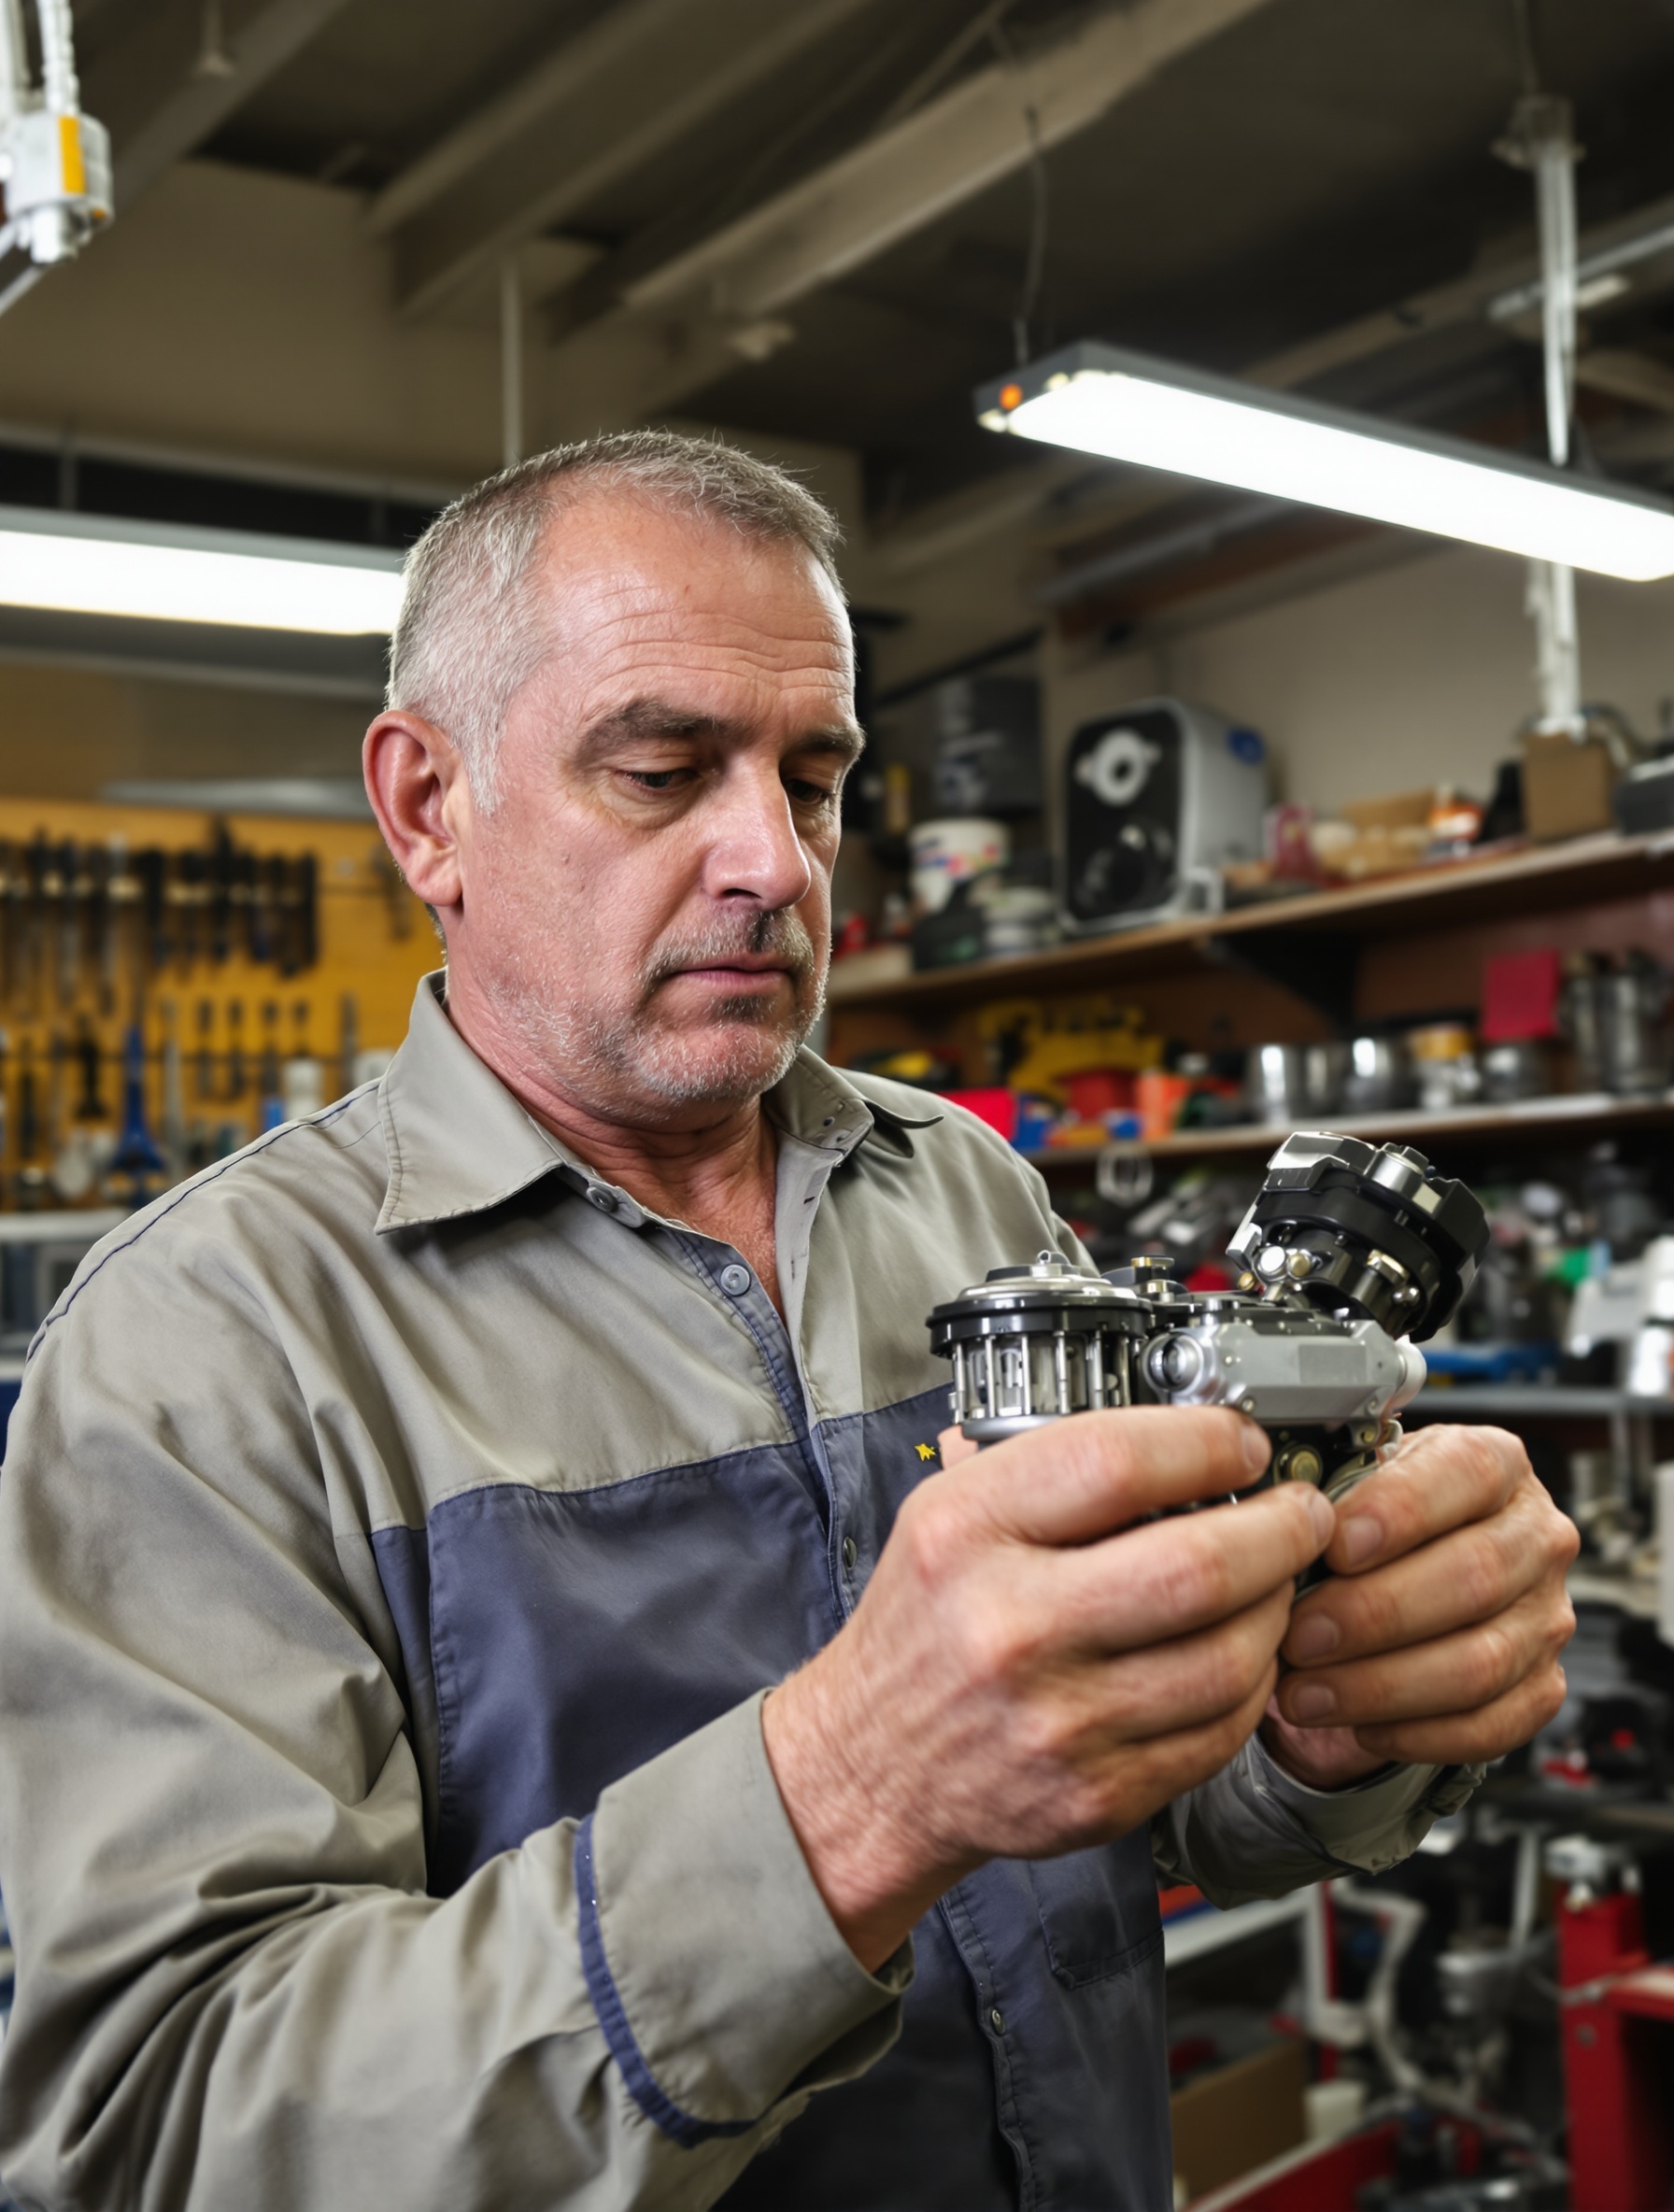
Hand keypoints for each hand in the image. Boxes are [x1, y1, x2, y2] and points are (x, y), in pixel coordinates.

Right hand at [763, 1409, 1332, 1968]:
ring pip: (1229, 1656)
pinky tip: (1243, 1651)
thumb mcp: (946, 1511)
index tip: (1243, 1441)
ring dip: (1279, 1607)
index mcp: (966, 1533)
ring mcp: (1059, 1720)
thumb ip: (1048, 1466)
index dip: (1207, 1442)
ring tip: (1278, 1579)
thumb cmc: (922, 1627)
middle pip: (1197, 1564)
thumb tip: (1185, 1429)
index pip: (1116, 1461)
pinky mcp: (1099, 1793)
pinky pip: (1220, 1730)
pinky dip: (1253, 1683)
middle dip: (1280, 1527)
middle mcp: (1010, 1627)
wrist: (874, 1767)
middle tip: (1301, 1511)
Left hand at [1264, 1424, 1577, 1790]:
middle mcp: (1535, 1537)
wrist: (1406, 1569)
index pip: (1467, 1474)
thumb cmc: (1374, 1519)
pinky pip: (1489, 1725)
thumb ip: (1330, 1493)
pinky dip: (1416, 1732)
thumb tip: (1278, 1523)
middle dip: (1373, 1614)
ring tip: (1305, 1690)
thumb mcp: (1353, 1483)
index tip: (1333, 1547)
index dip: (1399, 1511)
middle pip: (1474, 1577)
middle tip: (1299, 1635)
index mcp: (1496, 1464)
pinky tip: (1356, 1724)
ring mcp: (1546, 1616)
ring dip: (1380, 1685)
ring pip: (1480, 1663)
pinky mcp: (1542, 1686)